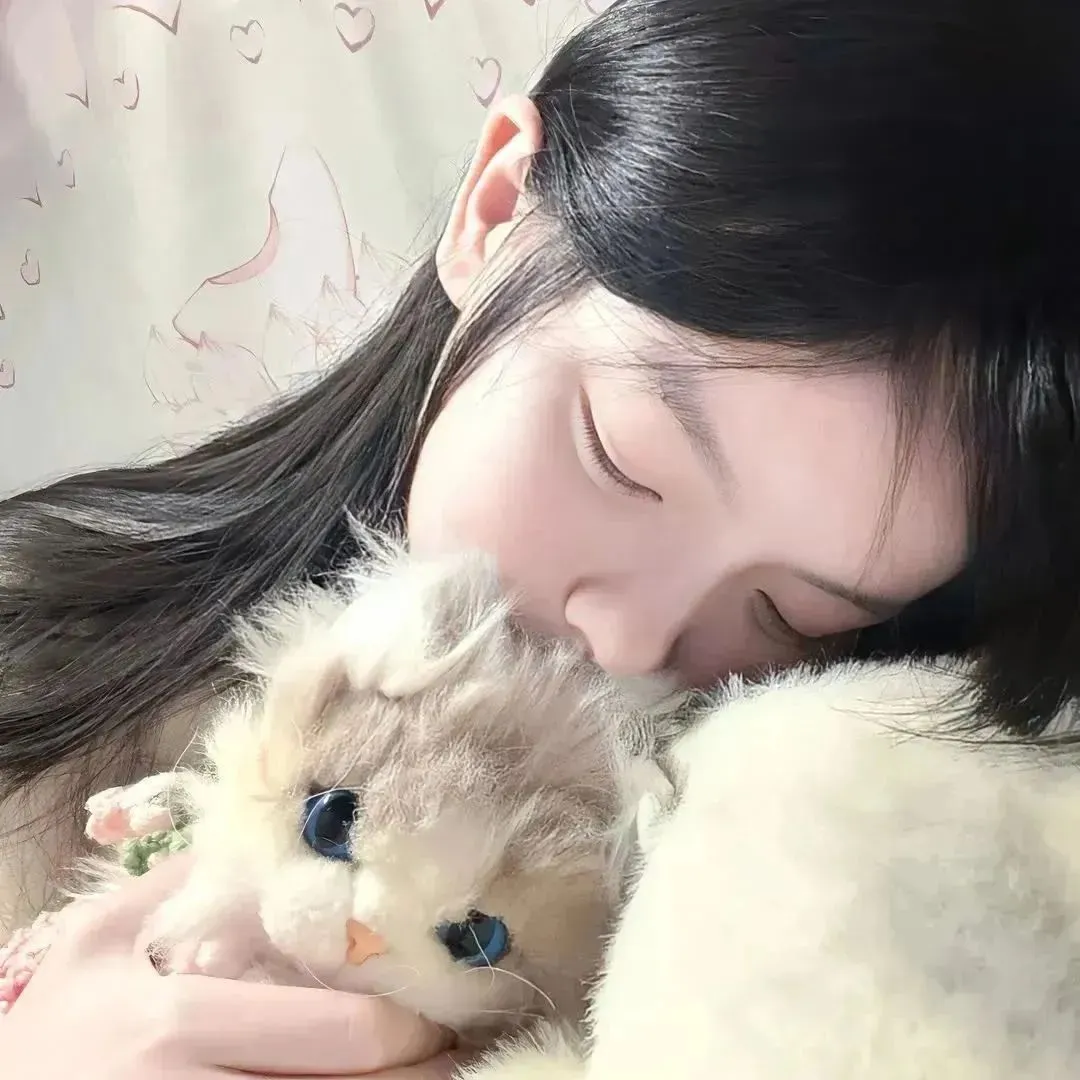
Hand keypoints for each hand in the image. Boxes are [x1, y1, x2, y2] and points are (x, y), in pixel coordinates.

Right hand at [0, 854, 455, 1077]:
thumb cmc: (44, 1037)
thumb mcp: (92, 947)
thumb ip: (170, 882)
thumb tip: (246, 832)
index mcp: (184, 1027)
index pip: (341, 1031)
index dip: (410, 1026)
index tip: (439, 1010)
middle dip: (423, 1075)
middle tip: (459, 1052)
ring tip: (435, 1078)